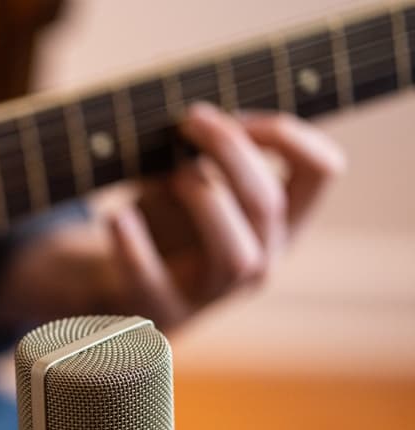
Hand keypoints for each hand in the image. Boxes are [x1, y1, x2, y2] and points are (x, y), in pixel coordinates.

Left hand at [0, 104, 345, 330]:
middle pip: (268, 204)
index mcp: (280, 222)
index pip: (321, 170)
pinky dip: (132, 243)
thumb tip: (189, 118)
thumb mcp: (193, 180)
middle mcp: (260, 259)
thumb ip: (200, 150)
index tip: (236, 114)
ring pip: (235, 255)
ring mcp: (213, 291)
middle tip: (190, 120)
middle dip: (231, 152)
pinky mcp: (159, 305)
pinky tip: (117, 214)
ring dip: (205, 202)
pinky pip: (150, 277)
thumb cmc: (169, 224)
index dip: (285, 133)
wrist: (124, 289)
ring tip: (172, 175)